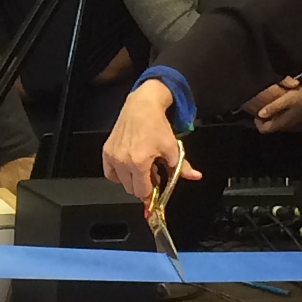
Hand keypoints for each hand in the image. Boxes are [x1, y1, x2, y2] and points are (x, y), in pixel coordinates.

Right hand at [101, 82, 183, 203]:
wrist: (142, 107)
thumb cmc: (156, 125)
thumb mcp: (173, 148)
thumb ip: (182, 167)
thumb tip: (195, 176)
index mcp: (139, 163)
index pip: (142, 191)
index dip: (151, 194)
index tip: (155, 191)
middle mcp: (123, 161)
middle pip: (131, 189)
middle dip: (142, 185)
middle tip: (152, 174)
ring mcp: (113, 157)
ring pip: (121, 182)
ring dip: (131, 179)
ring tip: (141, 167)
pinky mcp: (106, 151)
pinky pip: (110, 173)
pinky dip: (118, 174)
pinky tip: (128, 166)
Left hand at [247, 77, 301, 134]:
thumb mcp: (289, 99)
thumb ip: (274, 107)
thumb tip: (259, 114)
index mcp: (283, 123)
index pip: (263, 129)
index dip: (257, 121)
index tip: (256, 109)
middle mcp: (288, 127)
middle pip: (271, 126)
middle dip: (265, 117)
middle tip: (264, 103)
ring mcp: (296, 125)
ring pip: (280, 123)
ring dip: (275, 115)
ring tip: (274, 102)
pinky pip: (289, 120)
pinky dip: (284, 114)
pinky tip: (287, 104)